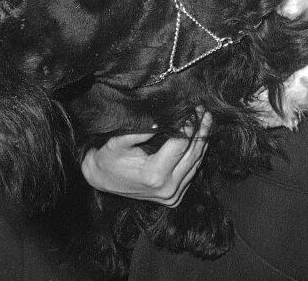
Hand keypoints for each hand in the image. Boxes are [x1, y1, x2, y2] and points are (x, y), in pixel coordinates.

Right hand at [81, 112, 210, 205]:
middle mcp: (167, 188)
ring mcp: (172, 196)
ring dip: (201, 141)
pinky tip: (198, 138)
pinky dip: (196, 155)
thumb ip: (143, 130)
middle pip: (193, 154)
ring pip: (196, 164)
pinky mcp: (174, 198)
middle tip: (204, 111)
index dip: (188, 125)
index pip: (181, 144)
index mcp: (155, 175)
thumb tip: (166, 116)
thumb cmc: (109, 158)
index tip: (192, 109)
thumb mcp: (120, 141)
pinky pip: (191, 173)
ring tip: (205, 120)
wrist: (102, 179)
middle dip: (200, 130)